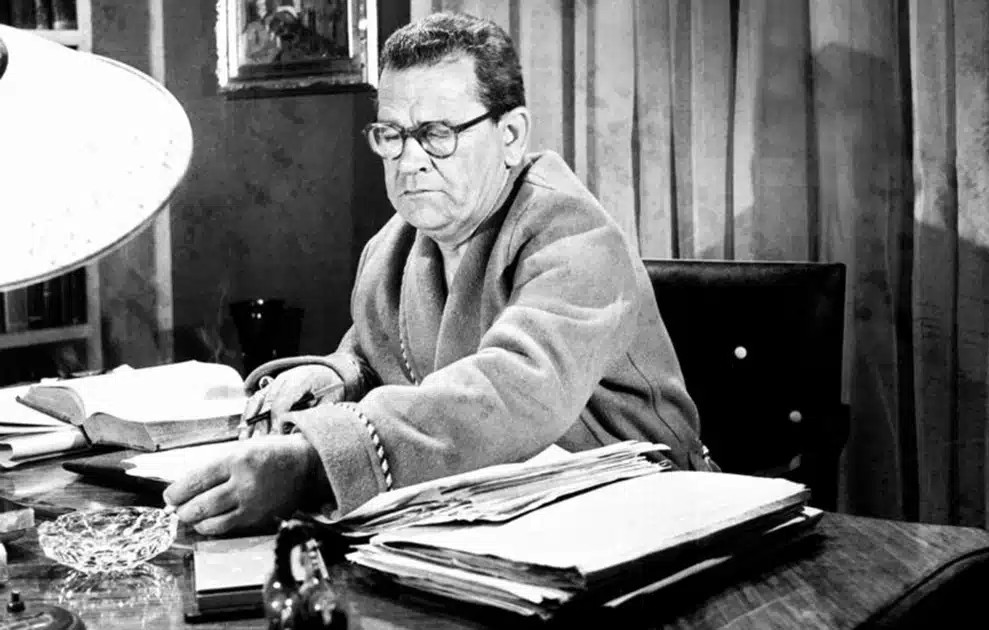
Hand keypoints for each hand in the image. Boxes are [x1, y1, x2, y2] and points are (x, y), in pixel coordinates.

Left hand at [162, 434, 322, 534]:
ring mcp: (252, 503)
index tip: (170, 496)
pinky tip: (208, 523)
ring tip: (191, 516)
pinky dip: (213, 527)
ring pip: (213, 521)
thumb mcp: (242, 448)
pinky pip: (228, 527)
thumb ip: (216, 467)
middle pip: (201, 504)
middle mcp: (244, 483)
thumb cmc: (271, 454)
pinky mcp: (259, 517)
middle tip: (177, 508)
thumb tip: (186, 487)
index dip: (177, 492)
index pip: (196, 481)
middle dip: (183, 509)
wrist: (304, 466)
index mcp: (237, 460)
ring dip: (196, 521)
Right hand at [240, 365, 343, 438]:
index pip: (284, 401)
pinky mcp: (270, 386)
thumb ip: (314, 415)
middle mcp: (285, 378)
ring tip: (246, 438)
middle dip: (264, 424)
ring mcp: (275, 381)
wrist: (329, 371)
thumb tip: (295, 432)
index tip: (277, 436)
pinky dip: (249, 413)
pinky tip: (245, 428)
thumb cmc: (331, 388)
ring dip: (251, 420)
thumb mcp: (329, 401)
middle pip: (269, 402)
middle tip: (263, 443)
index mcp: (302, 379)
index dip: (279, 420)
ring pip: (258, 400)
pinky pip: (256, 399)